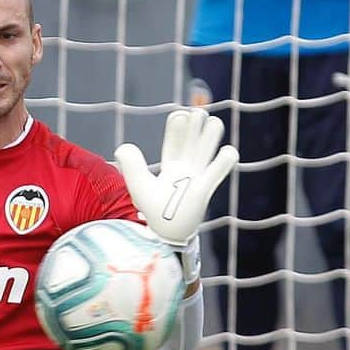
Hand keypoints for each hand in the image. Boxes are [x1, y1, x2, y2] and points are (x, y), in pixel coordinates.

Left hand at [114, 108, 238, 248]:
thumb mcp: (138, 185)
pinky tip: (227, 151)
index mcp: (170, 170)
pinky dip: (226, 159)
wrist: (164, 236)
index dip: (177, 128)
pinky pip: (220, 170)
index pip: (175, 143)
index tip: (178, 116)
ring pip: (208, 150)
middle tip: (197, 114)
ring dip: (212, 134)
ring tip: (212, 122)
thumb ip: (131, 165)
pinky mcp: (204, 189)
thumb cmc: (152, 213)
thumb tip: (123, 147)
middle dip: (196, 125)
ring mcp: (197, 179)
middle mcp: (185, 172)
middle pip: (194, 142)